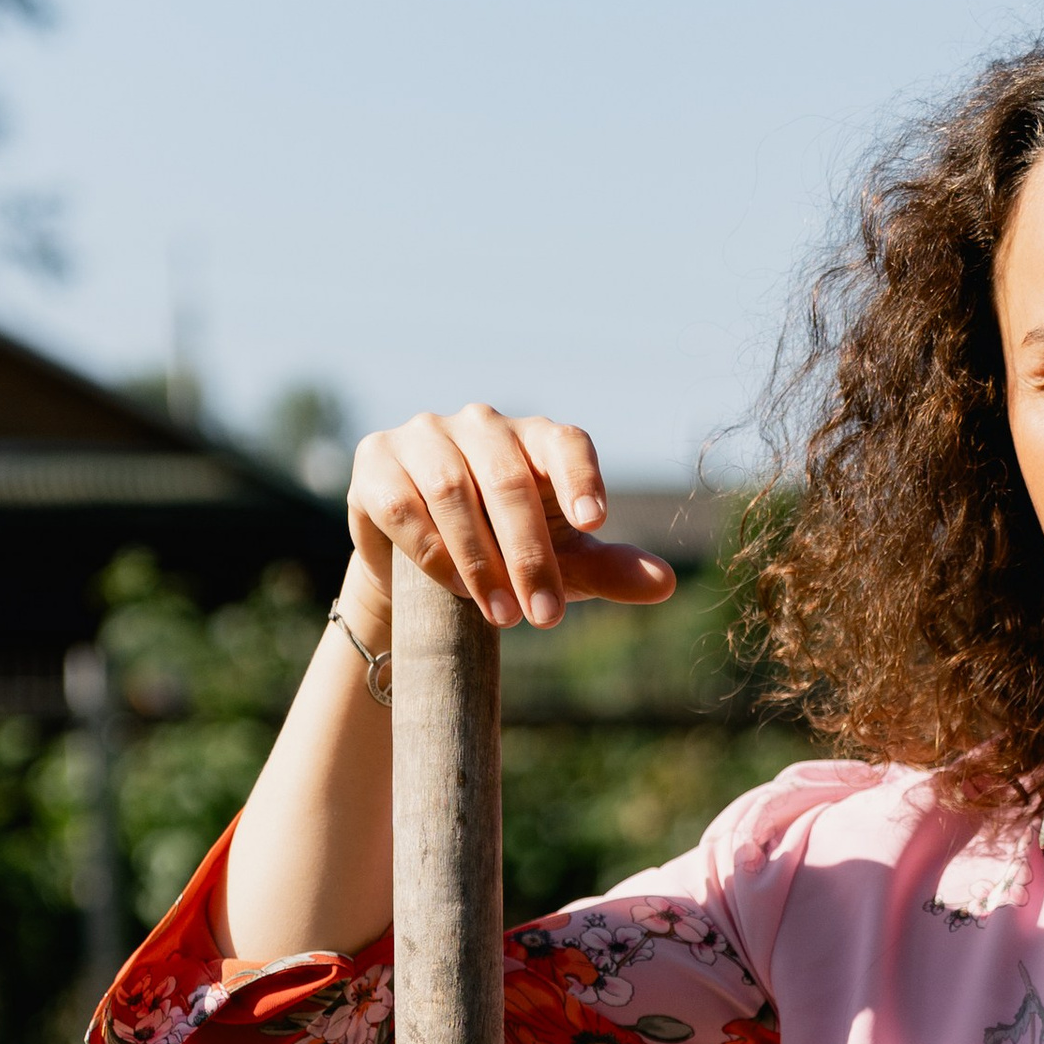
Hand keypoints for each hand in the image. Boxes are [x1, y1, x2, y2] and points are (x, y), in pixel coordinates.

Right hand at [342, 405, 676, 637]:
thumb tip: (667, 583)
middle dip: (529, 554)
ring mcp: (424, 435)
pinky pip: (404, 504)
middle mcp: (481, 425)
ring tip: (504, 616)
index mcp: (535, 441)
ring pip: (453, 490)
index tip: (595, 522)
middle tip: (546, 618)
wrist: (423, 567)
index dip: (580, 478)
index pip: (565, 443)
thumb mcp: (562, 565)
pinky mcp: (376, 460)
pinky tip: (453, 588)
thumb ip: (608, 569)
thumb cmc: (509, 555)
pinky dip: (432, 550)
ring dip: (480, 560)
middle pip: (508, 479)